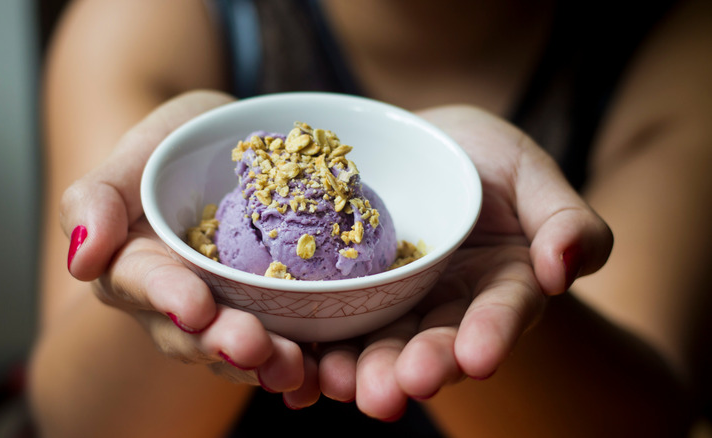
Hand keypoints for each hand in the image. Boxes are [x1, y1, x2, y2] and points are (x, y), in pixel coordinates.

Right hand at [61, 90, 316, 400]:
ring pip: (241, 349)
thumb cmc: (174, 146)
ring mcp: (229, 311)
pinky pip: (287, 342)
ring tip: (297, 367)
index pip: (145, 284)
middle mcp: (179, 300)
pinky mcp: (274, 314)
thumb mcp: (138, 151)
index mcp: (136, 266)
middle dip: (223, 342)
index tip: (195, 306)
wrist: (226, 148)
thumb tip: (81, 258)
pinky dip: (308, 360)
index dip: (168, 297)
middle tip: (255, 348)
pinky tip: (327, 368)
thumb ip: (96, 199)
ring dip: (267, 363)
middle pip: (194, 333)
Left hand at [317, 105, 613, 418]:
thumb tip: (564, 267)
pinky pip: (329, 326)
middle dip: (413, 368)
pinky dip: (313, 352)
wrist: (414, 147)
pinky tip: (294, 371)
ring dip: (358, 371)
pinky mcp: (345, 297)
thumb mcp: (528, 172)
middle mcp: (446, 307)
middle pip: (433, 343)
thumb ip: (565, 218)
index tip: (478, 358)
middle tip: (388, 393)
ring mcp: (393, 305)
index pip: (502, 311)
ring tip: (337, 384)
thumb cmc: (479, 159)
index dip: (491, 334)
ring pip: (378, 344)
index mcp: (500, 283)